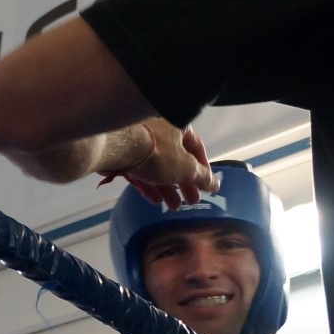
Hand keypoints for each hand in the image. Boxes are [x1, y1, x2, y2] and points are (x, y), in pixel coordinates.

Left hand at [104, 121, 219, 208]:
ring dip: (168, 188)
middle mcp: (160, 131)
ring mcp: (141, 142)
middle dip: (185, 183)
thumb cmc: (158, 153)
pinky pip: (141, 170)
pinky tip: (156, 201)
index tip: (206, 185)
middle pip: (177, 159)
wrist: (117, 147)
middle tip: (192, 201)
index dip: (203, 168)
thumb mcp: (186, 168)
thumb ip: (201, 177)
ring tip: (175, 207)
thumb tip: (215, 184)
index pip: (196, 147)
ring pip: (158, 167)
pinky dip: (150, 185)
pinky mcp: (125, 153)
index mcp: (178, 127)